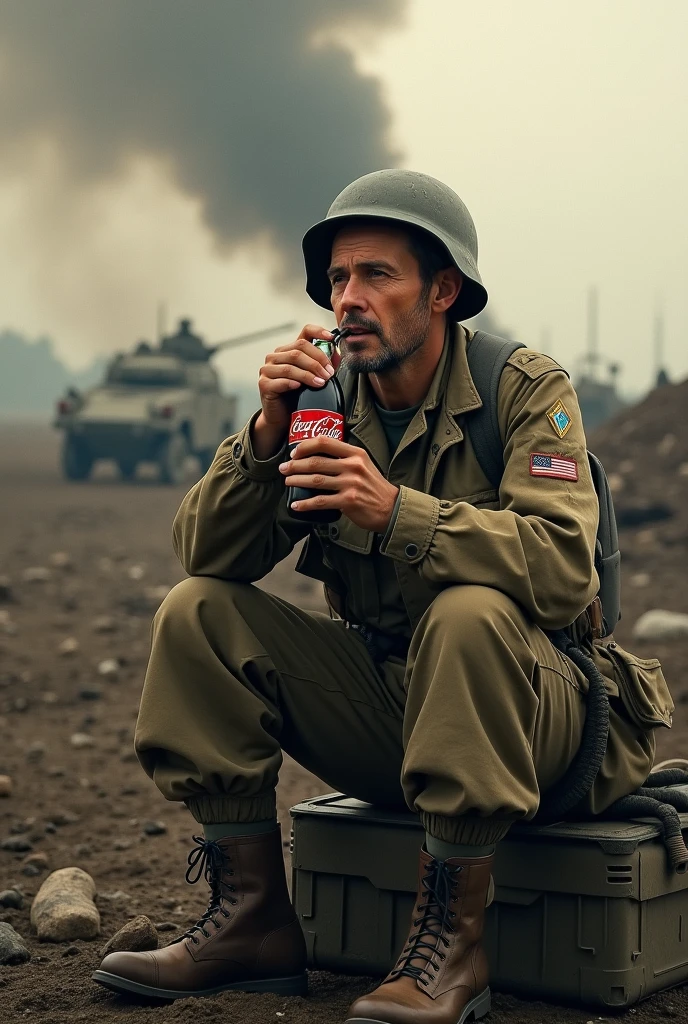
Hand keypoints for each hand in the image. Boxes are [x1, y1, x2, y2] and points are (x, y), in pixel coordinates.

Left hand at [279, 437, 399, 533]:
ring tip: (287, 482)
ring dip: (296, 481)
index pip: (325, 442)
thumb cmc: (373, 487)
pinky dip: (305, 503)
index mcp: (355, 453)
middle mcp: (353, 466)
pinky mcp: (348, 501)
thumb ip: (345, 458)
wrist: (390, 508)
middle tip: (284, 468)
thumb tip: (318, 455)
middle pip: (316, 462)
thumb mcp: (363, 464)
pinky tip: (296, 504)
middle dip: (295, 465)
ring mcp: (351, 484)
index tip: (294, 452)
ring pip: (315, 480)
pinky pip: (320, 501)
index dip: (305, 446)